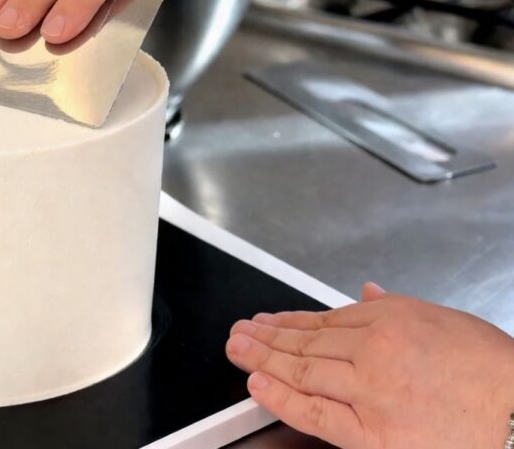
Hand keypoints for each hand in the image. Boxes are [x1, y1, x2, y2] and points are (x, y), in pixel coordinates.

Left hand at [225, 282, 513, 448]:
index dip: (287, 322)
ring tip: (238, 353)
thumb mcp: (442, 321)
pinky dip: (281, 398)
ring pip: (303, 372)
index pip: (322, 320)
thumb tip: (365, 292)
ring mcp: (369, 391)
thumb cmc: (490, 370)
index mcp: (389, 319)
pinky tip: (257, 386)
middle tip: (238, 335)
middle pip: (306, 343)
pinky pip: (315, 413)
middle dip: (265, 338)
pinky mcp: (372, 433)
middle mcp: (374, 351)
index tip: (265, 322)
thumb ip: (395, 307)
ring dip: (262, 361)